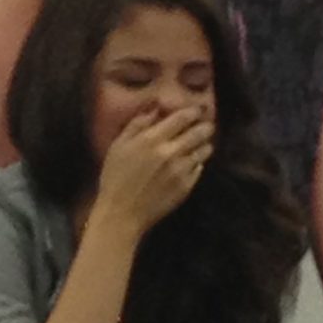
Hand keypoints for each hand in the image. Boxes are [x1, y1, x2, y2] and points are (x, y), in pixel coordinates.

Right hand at [95, 107, 214, 236]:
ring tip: (203, 144)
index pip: (182, 117)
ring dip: (204, 145)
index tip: (197, 110)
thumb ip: (137, 124)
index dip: (193, 111)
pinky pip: (199, 169)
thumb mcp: (118, 146)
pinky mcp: (186, 187)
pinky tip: (192, 163)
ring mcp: (181, 171)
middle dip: (205, 126)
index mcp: (153, 139)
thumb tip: (155, 109)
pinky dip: (198, 163)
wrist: (122, 213)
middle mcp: (171, 152)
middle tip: (207, 125)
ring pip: (203, 151)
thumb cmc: (115, 178)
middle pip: (199, 132)